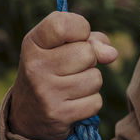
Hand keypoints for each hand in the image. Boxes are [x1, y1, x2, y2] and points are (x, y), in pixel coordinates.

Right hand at [9, 12, 117, 139]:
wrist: (27, 115)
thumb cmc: (52, 70)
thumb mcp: (60, 47)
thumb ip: (90, 40)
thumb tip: (111, 54)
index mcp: (33, 43)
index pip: (63, 24)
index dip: (81, 29)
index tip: (77, 38)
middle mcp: (36, 67)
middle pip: (87, 53)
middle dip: (89, 60)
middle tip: (71, 68)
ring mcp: (45, 92)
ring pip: (95, 78)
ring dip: (90, 82)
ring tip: (71, 86)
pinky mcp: (58, 115)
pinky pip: (96, 102)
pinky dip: (90, 102)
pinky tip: (72, 103)